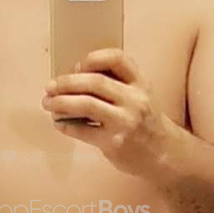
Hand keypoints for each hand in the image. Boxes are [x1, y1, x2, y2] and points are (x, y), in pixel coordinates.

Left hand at [41, 48, 172, 178]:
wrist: (165, 154)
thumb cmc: (145, 122)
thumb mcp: (140, 95)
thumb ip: (116, 84)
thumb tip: (74, 78)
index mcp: (141, 84)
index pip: (118, 59)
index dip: (93, 58)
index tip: (78, 66)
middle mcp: (135, 100)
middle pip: (95, 82)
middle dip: (66, 82)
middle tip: (50, 86)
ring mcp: (125, 122)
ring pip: (86, 104)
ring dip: (61, 102)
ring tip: (48, 103)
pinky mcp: (114, 143)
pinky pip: (82, 130)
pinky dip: (66, 125)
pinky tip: (59, 123)